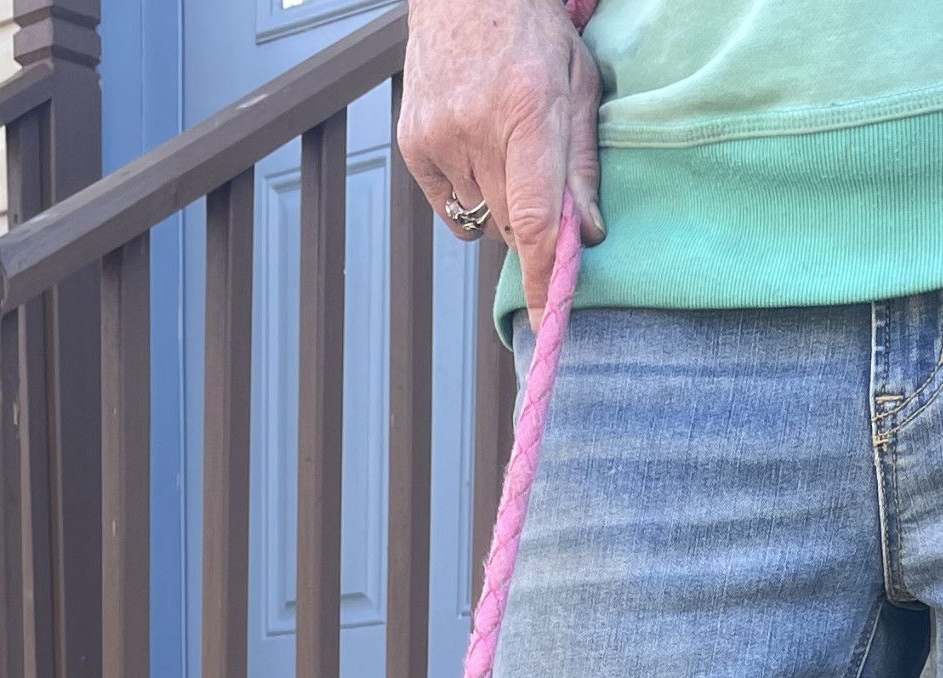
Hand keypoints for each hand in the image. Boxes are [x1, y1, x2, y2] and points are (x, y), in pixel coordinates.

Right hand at [398, 0, 604, 326]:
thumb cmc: (530, 30)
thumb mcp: (576, 82)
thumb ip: (582, 163)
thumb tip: (587, 236)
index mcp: (527, 106)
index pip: (536, 216)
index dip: (544, 276)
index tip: (548, 326)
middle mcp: (476, 126)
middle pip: (511, 225)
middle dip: (533, 222)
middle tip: (540, 179)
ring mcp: (437, 136)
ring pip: (482, 220)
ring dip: (500, 206)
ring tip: (504, 147)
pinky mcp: (413, 144)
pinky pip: (450, 208)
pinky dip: (468, 195)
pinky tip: (474, 148)